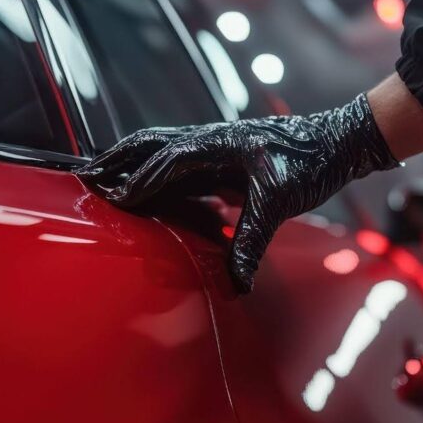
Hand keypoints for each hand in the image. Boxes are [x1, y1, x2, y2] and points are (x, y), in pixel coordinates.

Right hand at [76, 93, 398, 292]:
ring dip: (131, 164)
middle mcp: (208, 140)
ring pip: (160, 152)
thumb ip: (251, 239)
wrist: (338, 141)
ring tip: (103, 181)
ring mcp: (213, 147)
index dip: (137, 181)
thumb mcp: (279, 202)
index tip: (110, 198)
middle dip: (116, 160)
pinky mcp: (222, 159)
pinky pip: (179, 166)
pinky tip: (148, 194)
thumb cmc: (311, 161)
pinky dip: (155, 176)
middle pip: (150, 145)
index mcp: (215, 143)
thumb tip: (236, 282)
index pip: (164, 162)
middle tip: (84, 176)